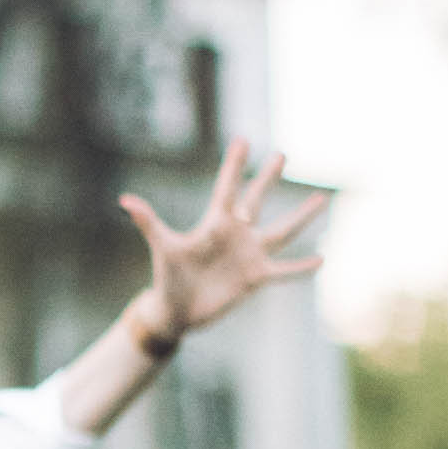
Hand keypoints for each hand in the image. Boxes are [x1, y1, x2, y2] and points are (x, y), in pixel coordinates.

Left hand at [119, 139, 326, 338]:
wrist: (176, 309)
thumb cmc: (168, 276)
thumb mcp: (163, 247)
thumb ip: (149, 222)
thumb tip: (125, 200)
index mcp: (214, 223)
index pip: (227, 188)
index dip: (235, 165)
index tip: (243, 139)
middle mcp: (236, 234)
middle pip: (257, 199)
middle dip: (269, 177)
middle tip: (282, 153)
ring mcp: (249, 255)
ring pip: (282, 231)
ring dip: (302, 216)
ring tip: (322, 198)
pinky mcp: (256, 278)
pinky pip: (284, 271)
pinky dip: (301, 268)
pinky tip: (322, 259)